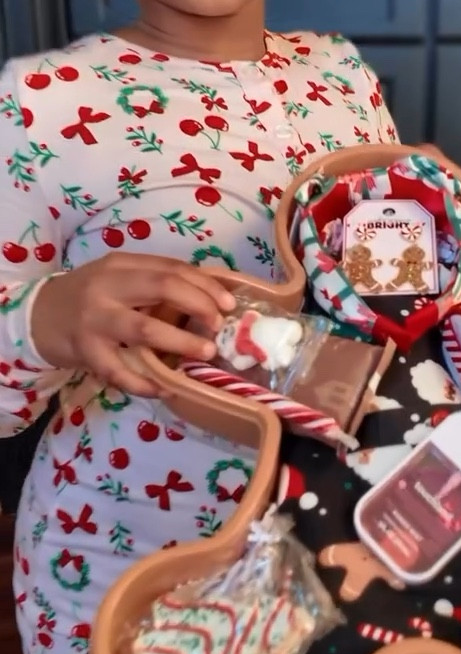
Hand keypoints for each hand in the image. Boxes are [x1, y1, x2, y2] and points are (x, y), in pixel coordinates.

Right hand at [30, 253, 236, 396]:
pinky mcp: (85, 352)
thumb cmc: (90, 297)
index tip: (228, 304)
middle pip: (163, 287)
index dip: (206, 285)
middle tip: (218, 327)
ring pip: (144, 329)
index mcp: (121, 265)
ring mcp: (95, 320)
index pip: (172, 268)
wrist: (38, 316)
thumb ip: (153, 283)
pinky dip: (145, 383)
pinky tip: (166, 388)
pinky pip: (120, 372)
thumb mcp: (118, 279)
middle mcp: (108, 287)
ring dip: (181, 342)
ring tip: (205, 353)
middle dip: (199, 305)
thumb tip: (208, 299)